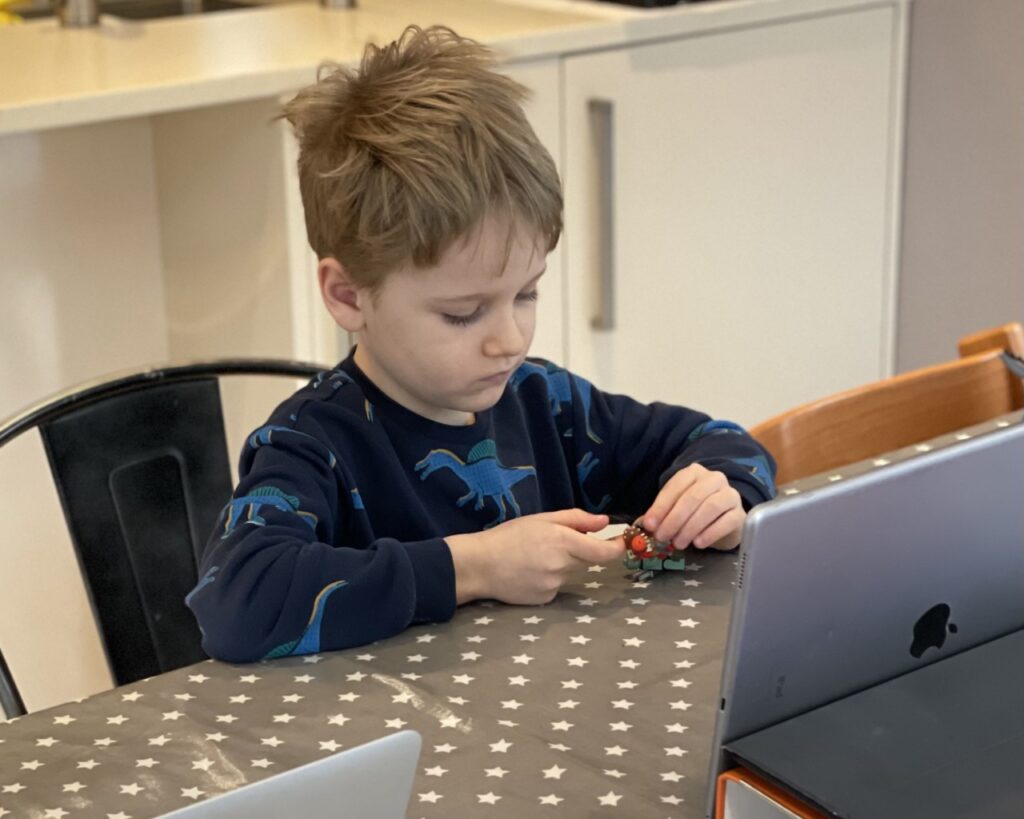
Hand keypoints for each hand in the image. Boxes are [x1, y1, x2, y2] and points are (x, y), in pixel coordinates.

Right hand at [446, 509, 623, 605]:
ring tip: (534, 558)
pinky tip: (529, 572)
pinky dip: (550, 578)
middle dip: (581, 551)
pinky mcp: (545, 599)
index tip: (621, 543)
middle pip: (587, 560)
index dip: (616, 549)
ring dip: (562, 565)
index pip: (603, 552)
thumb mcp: (541, 519)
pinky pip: (557, 586)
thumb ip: (576, 520)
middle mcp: (561, 566)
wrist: (479, 566)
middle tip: (555, 542)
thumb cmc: (508, 536)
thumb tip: (604, 523)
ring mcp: (554, 585)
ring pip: (571, 573)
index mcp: (562, 542)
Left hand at [643, 463, 744, 550]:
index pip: (676, 485)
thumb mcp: (676, 509)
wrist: (724, 522)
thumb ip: (662, 514)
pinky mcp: (740, 513)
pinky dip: (710, 533)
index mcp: (694, 472)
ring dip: (690, 527)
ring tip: (678, 543)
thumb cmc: (695, 512)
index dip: (661, 506)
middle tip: (662, 537)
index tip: (649, 524)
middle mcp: (714, 479)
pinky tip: (698, 544)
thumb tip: (646, 525)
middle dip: (674, 519)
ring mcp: (730, 494)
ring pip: (710, 507)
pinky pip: (727, 521)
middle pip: (693, 497)